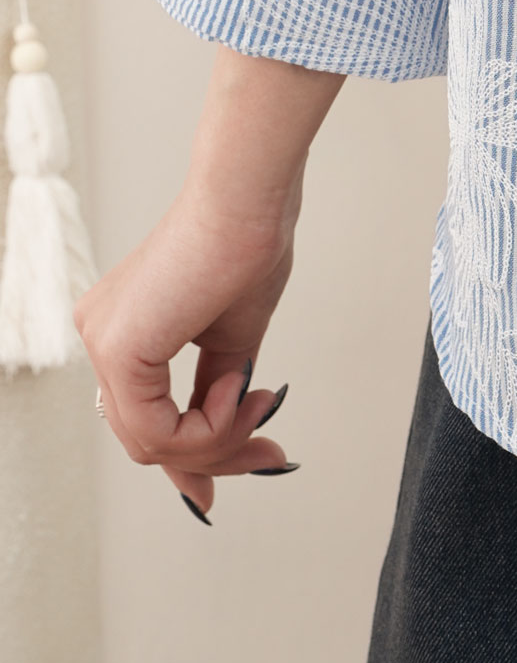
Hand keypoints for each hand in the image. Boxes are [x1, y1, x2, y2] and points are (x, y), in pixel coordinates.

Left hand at [78, 184, 299, 515]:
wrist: (250, 203)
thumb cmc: (247, 247)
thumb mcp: (231, 340)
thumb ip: (216, 391)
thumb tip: (231, 436)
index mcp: (123, 331)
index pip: (145, 417)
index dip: (194, 455)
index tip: (249, 460)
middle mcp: (101, 337)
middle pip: (147, 438)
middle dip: (216, 454)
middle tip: (268, 450)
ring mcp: (103, 343)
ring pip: (150, 442)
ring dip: (217, 438)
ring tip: (257, 403)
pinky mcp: (119, 350)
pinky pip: (156, 430)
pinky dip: (208, 425)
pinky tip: (236, 390)